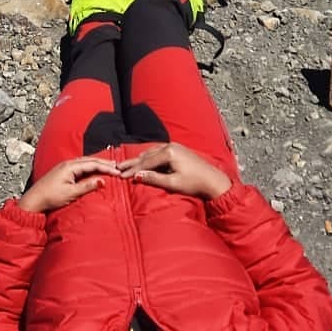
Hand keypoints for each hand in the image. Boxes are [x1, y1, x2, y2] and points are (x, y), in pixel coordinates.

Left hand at [17, 157, 119, 213]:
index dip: (106, 167)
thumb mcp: (71, 193)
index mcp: (70, 166)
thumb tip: (103, 181)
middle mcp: (68, 163)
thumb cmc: (51, 197)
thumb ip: (87, 186)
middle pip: (90, 160)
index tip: (117, 172)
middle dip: (104, 163)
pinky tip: (94, 170)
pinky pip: (80, 166)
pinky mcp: (63, 172)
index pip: (93, 164)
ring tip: (109, 166)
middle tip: (117, 166)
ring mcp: (65, 167)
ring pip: (85, 162)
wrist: (34, 200)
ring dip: (97, 164)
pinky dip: (90, 167)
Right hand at [117, 143, 231, 199]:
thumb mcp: (173, 183)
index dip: (132, 170)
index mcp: (169, 153)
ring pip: (151, 152)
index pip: (145, 162)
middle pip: (146, 155)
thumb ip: (154, 178)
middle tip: (118, 168)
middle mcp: (170, 146)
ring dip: (139, 159)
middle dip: (132, 163)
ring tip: (127, 165)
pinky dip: (148, 156)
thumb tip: (137, 176)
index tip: (120, 176)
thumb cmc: (194, 184)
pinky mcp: (178, 149)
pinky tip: (143, 160)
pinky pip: (158, 151)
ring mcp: (175, 146)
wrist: (213, 180)